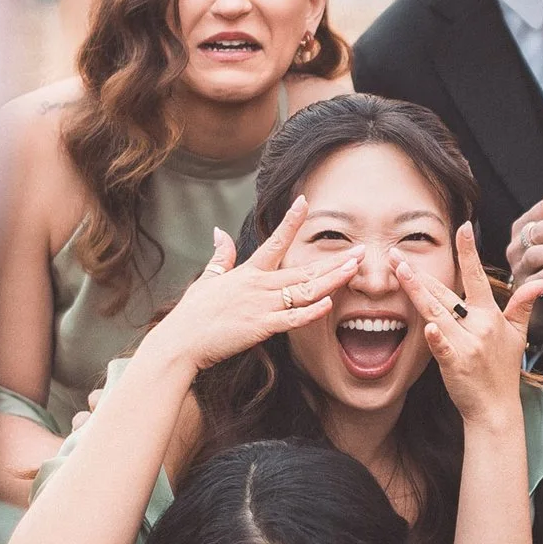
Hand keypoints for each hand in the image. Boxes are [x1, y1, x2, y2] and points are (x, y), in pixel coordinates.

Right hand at [151, 199, 358, 378]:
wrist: (181, 341)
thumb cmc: (193, 314)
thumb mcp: (206, 279)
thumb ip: (220, 256)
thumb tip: (219, 231)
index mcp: (248, 272)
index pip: (274, 241)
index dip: (291, 221)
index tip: (305, 202)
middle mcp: (258, 285)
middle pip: (303, 269)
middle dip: (334, 259)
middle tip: (361, 250)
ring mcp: (261, 305)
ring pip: (304, 290)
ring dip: (332, 279)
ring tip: (355, 269)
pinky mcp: (260, 327)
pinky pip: (291, 319)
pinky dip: (311, 312)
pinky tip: (329, 303)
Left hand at [396, 221, 542, 429]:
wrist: (496, 408)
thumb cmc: (503, 370)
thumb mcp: (518, 335)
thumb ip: (525, 304)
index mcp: (490, 315)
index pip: (478, 276)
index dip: (469, 251)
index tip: (462, 227)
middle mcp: (478, 326)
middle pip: (446, 293)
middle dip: (421, 273)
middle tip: (396, 254)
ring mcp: (467, 344)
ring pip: (438, 312)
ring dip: (418, 291)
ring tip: (399, 271)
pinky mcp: (455, 364)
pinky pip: (443, 347)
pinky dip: (436, 337)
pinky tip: (426, 324)